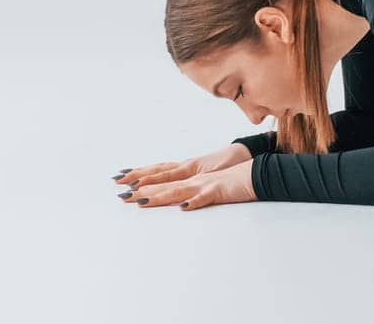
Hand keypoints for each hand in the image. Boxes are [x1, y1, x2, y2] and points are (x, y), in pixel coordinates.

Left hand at [113, 141, 250, 190]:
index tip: (121, 178)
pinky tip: (184, 207)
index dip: (140, 175)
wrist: (254, 167)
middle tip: (120, 193)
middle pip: (162, 180)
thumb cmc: (231, 174)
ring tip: (140, 200)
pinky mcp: (219, 190)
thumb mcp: (207, 179)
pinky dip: (194, 201)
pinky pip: (205, 197)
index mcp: (189, 171)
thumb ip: (191, 185)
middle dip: (140, 186)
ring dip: (159, 195)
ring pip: (177, 189)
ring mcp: (204, 181)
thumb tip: (176, 197)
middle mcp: (192, 174)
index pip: (160, 172)